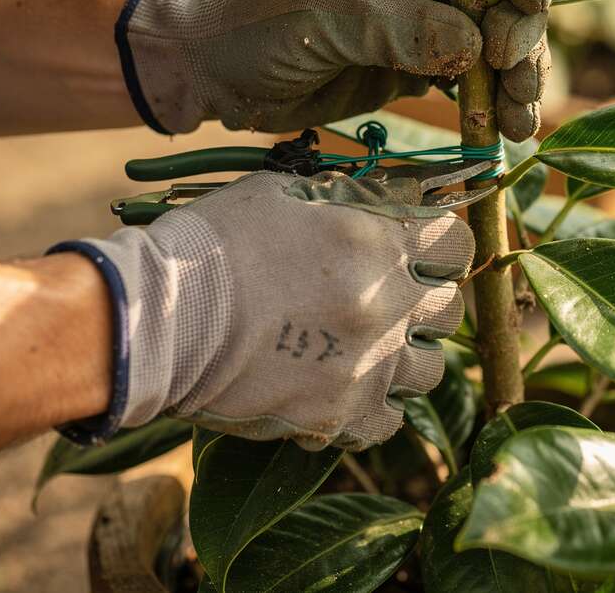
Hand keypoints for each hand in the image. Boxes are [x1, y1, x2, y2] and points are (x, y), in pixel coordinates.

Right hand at [52, 171, 474, 450]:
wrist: (158, 318)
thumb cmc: (214, 243)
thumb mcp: (284, 193)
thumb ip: (350, 196)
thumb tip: (395, 194)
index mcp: (379, 239)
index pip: (455, 242)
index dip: (439, 247)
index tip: (419, 253)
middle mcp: (388, 300)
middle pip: (448, 307)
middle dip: (422, 302)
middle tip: (383, 303)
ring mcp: (370, 362)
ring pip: (430, 367)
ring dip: (405, 357)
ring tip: (366, 351)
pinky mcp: (342, 414)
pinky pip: (392, 420)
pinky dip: (376, 410)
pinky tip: (348, 392)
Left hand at [120, 0, 551, 140]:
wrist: (217, 78)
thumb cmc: (256, 24)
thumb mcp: (324, 18)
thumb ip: (397, 29)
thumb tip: (476, 47)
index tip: (519, 9)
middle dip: (521, 34)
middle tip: (513, 77)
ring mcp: (427, 26)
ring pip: (497, 45)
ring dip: (518, 81)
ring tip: (520, 122)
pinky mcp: (420, 72)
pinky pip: (473, 85)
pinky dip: (494, 107)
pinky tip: (506, 132)